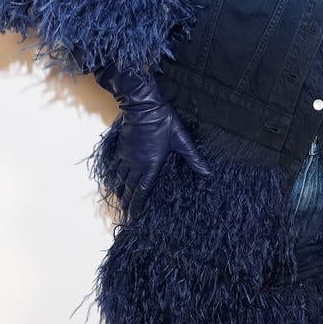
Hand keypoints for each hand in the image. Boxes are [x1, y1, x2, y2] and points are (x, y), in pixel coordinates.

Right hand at [94, 63, 210, 217]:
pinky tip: (113, 181)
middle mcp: (136, 164)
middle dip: (127, 204)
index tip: (134, 218)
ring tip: (120, 203)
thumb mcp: (182, 140)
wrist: (142, 105)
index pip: (142, 192)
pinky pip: (115, 167)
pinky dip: (114, 177)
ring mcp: (127, 156)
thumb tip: (209, 174)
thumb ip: (194, 159)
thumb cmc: (164, 121)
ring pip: (120, 180)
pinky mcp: (122, 148)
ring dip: (120, 193)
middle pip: (129, 189)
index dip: (137, 206)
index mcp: (151, 165)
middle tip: (126, 216)